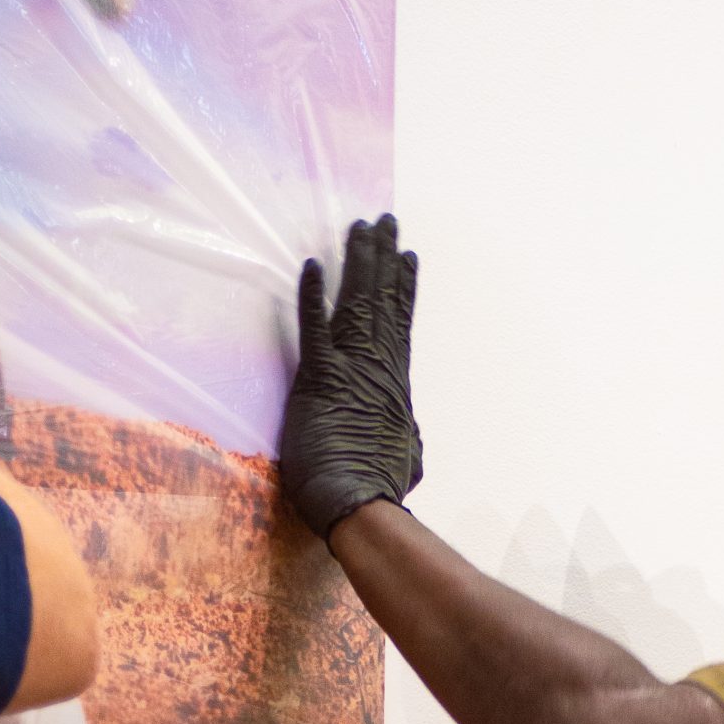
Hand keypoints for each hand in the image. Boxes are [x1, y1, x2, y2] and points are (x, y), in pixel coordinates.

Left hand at [281, 214, 422, 540]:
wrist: (356, 502)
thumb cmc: (377, 486)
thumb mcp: (406, 458)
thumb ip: (408, 439)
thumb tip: (412, 439)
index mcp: (392, 382)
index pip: (400, 322)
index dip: (403, 286)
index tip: (408, 256)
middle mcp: (376, 366)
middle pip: (381, 300)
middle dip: (382, 258)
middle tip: (385, 221)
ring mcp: (349, 368)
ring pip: (356, 303)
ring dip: (358, 262)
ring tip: (361, 227)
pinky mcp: (318, 377)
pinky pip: (313, 328)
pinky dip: (311, 296)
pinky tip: (312, 265)